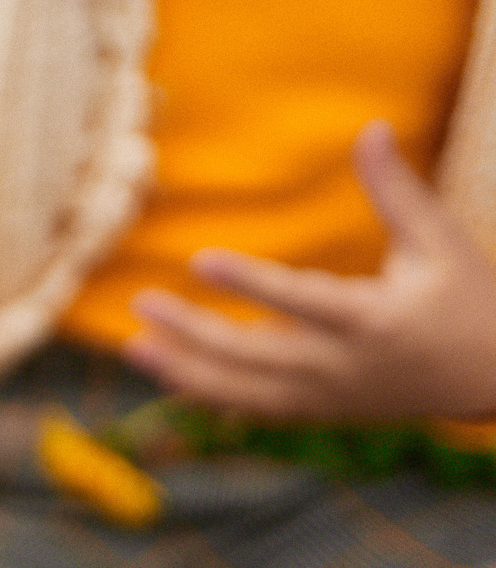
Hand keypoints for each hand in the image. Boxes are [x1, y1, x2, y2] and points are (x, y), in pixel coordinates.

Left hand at [124, 119, 495, 420]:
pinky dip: (206, 395)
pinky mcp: (315, 412)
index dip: (248, 282)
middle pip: (253, 354)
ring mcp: (324, 396)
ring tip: (133, 346)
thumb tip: (372, 128)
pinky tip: (164, 373)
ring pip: (241, 391)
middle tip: (142, 304)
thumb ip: (396, 191)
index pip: (299, 300)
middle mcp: (340, 366)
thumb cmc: (465, 300)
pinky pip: (250, 409)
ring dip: (183, 370)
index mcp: (372, 321)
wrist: (488, 379)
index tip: (200, 259)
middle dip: (192, 332)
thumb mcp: (439, 243)